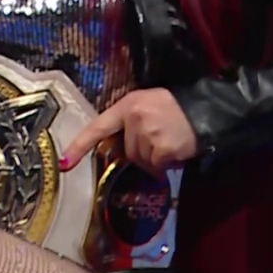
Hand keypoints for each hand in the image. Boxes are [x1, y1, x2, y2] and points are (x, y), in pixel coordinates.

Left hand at [58, 87, 197, 176]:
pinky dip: (166, 165)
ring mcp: (148, 133)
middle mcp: (135, 118)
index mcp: (129, 104)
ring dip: (155, 160)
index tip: (64, 162)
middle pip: (127, 151)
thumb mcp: (151, 105)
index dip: (80, 145)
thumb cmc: (179, 108)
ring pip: (142, 162)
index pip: (99, 126)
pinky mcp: (162, 148)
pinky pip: (156, 167)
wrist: (208, 110)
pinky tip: (176, 152)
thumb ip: (132, 122)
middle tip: (161, 141)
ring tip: (171, 144)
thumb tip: (119, 150)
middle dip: (142, 153)